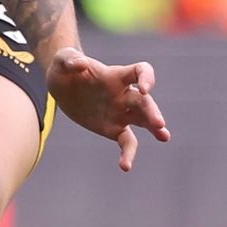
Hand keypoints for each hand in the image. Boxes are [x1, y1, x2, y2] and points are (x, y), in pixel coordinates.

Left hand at [45, 48, 169, 172]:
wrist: (61, 86)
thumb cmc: (65, 67)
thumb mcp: (62, 60)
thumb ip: (70, 60)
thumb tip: (80, 64)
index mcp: (116, 75)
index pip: (140, 71)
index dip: (147, 77)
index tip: (145, 88)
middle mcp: (123, 94)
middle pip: (144, 101)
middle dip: (152, 111)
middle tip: (159, 124)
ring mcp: (120, 112)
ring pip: (142, 121)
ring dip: (154, 128)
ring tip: (164, 137)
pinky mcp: (113, 128)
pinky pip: (126, 142)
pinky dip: (128, 154)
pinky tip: (125, 166)